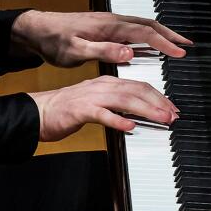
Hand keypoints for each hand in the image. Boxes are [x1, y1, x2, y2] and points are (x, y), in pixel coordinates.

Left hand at [11, 10, 191, 67]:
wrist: (38, 30)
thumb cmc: (54, 41)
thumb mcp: (76, 51)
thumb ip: (103, 52)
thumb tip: (129, 53)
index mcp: (108, 26)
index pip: (144, 32)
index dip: (164, 43)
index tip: (179, 53)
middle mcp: (112, 21)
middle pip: (149, 24)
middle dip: (170, 35)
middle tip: (187, 46)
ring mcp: (109, 22)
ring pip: (143, 25)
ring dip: (162, 34)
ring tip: (176, 44)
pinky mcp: (105, 26)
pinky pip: (133, 28)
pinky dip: (148, 35)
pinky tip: (151, 44)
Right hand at [27, 76, 180, 141]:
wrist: (38, 111)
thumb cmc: (66, 110)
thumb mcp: (96, 103)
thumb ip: (116, 105)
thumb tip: (137, 114)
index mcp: (107, 83)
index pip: (139, 85)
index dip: (158, 96)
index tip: (171, 108)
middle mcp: (102, 86)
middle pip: (136, 90)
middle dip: (159, 102)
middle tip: (173, 115)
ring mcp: (91, 97)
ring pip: (124, 100)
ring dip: (146, 110)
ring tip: (161, 119)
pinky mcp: (80, 110)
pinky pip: (102, 114)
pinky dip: (118, 120)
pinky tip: (129, 127)